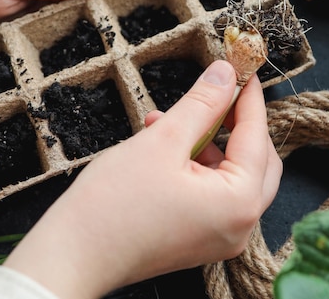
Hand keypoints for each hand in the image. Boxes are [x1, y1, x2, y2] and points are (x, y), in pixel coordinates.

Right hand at [3, 60, 282, 298]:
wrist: (72, 258)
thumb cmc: (113, 205)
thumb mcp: (164, 140)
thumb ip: (202, 103)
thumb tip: (226, 74)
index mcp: (239, 203)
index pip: (257, 137)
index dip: (249, 99)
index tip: (243, 70)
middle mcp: (240, 225)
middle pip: (256, 160)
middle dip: (235, 124)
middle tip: (217, 94)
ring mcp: (221, 236)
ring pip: (232, 175)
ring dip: (207, 143)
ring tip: (168, 122)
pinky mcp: (201, 239)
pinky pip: (213, 193)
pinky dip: (196, 166)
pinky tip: (164, 146)